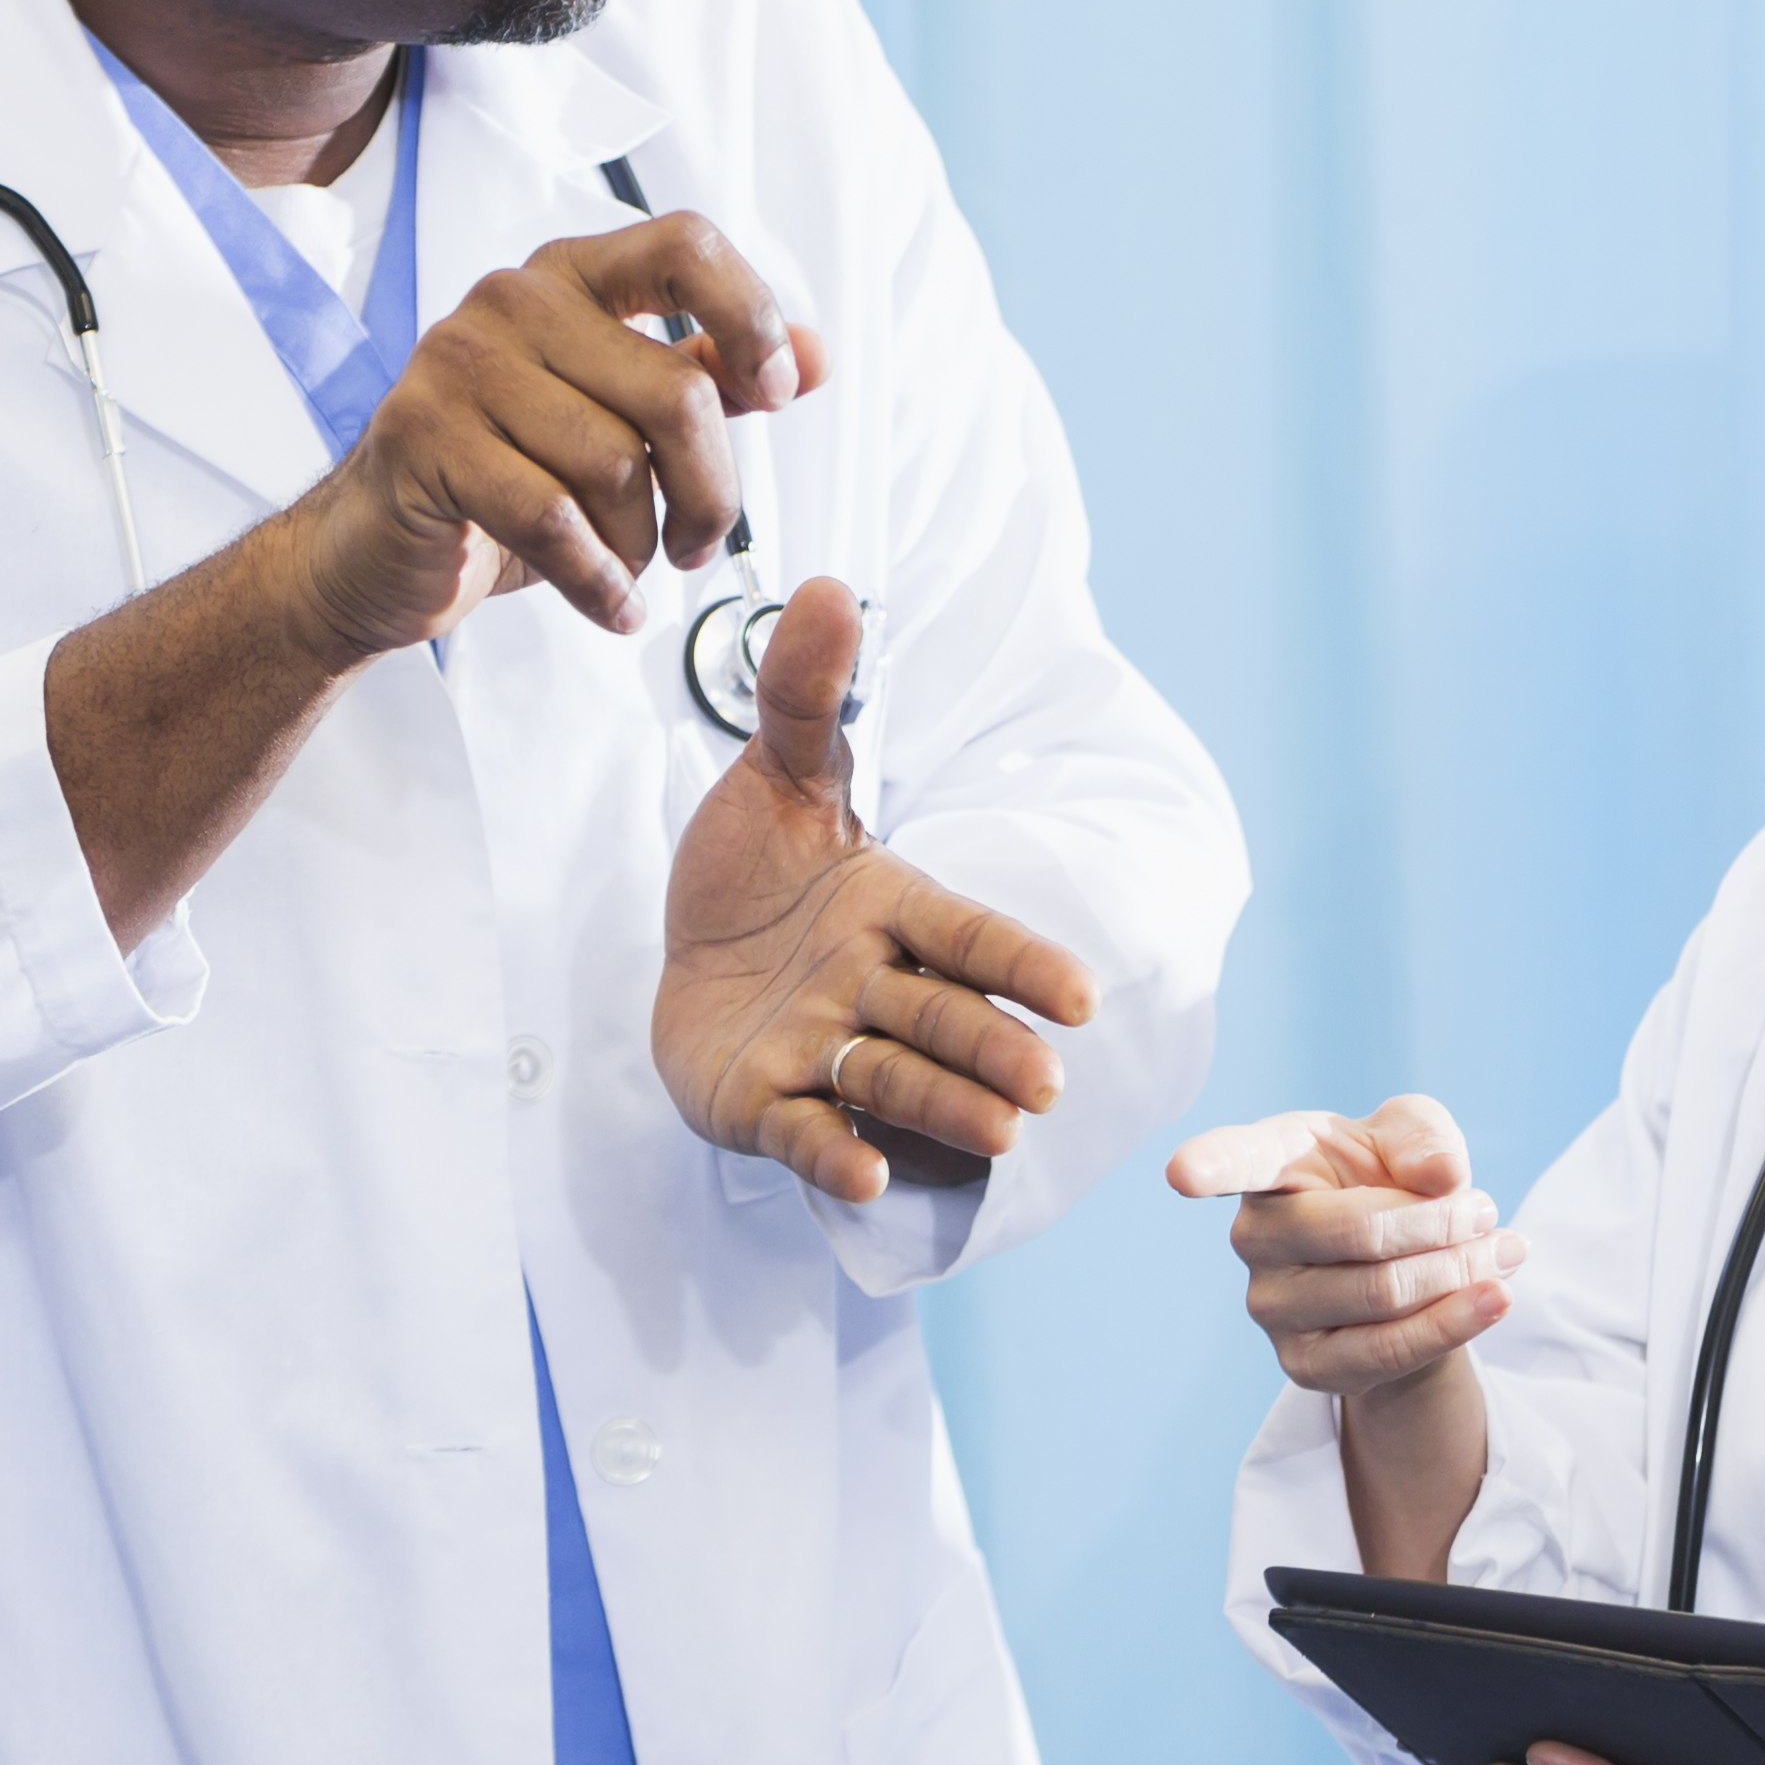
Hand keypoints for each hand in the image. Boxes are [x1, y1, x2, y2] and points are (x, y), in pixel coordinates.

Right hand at [279, 214, 820, 661]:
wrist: (375, 549)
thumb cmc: (505, 476)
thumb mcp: (617, 422)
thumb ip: (710, 380)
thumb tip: (814, 355)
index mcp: (569, 276)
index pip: (684, 246)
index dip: (749, 317)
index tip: (775, 392)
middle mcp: (511, 301)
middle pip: (673, 391)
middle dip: (709, 490)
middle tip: (699, 542)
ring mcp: (458, 365)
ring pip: (615, 463)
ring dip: (641, 543)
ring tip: (626, 567)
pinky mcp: (425, 439)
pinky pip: (551, 518)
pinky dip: (597, 580)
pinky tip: (609, 604)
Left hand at [658, 580, 1092, 1204]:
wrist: (682, 956)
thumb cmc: (755, 873)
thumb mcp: (775, 774)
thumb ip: (806, 695)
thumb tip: (832, 586)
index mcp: (890, 908)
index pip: (968, 935)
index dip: (1022, 965)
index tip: (1083, 997)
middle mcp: (869, 987)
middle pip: (941, 1018)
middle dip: (993, 1051)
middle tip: (1046, 1086)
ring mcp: (820, 1052)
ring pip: (890, 1079)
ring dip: (942, 1108)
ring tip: (998, 1133)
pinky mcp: (763, 1106)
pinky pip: (806, 1133)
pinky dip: (837, 1156)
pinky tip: (866, 1177)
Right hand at [1162, 1095, 1525, 1577]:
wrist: (1407, 1269)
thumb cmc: (1393, 1180)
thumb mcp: (1415, 1136)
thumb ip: (1423, 1135)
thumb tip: (1435, 1175)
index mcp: (1270, 1161)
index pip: (1233, 1160)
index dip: (1207, 1165)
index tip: (1182, 1174)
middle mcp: (1254, 1234)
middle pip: (1358, 1232)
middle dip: (1440, 1222)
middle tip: (1485, 1209)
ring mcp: (1270, 1306)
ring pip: (1383, 1293)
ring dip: (1460, 1271)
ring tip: (1503, 1248)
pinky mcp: (1303, 1366)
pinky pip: (1389, 1350)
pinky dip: (1455, 1322)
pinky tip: (1494, 1299)